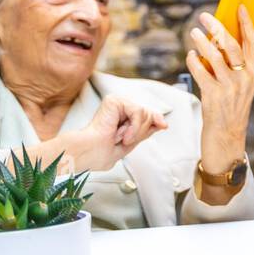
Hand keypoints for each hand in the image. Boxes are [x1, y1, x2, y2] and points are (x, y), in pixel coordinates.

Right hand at [40, 95, 167, 174]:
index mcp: (122, 116)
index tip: (164, 126)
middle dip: (142, 131)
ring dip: (137, 132)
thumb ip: (145, 130)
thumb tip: (162, 123)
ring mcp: (117, 102)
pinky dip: (134, 127)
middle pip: (149, 113)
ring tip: (123, 139)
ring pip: (145, 114)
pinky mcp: (114, 101)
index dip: (157, 119)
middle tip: (127, 141)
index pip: (148, 114)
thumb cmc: (103, 153)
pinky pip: (138, 112)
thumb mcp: (131, 141)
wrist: (89, 153)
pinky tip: (124, 136)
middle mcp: (120, 107)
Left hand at [185, 4, 253, 174]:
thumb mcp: (240, 82)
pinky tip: (190, 54)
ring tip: (194, 33)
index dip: (246, 21)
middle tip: (204, 16)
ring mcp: (231, 88)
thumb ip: (235, 60)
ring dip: (201, 41)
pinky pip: (200, 71)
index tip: (239, 4)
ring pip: (214, 55)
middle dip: (217, 26)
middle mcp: (246, 79)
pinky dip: (193, 60)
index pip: (253, 41)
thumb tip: (220, 32)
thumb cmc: (231, 105)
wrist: (227, 136)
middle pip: (231, 44)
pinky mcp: (214, 96)